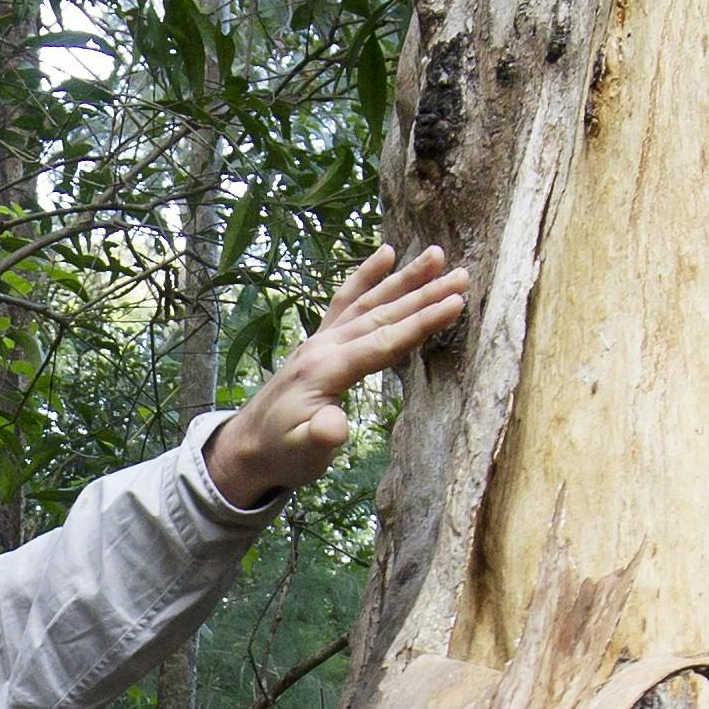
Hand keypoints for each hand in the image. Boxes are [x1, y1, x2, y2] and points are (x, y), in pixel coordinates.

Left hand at [204, 245, 473, 505]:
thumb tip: (335, 426)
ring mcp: (321, 339)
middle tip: (462, 274)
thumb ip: (319, 438)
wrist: (246, 445)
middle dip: (423, 293)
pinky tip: (384, 253)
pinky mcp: (320, 340)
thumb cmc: (280, 453)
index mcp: (325, 370)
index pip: (383, 341)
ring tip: (435, 254)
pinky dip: (365, 276)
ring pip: (368, 301)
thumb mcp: (302, 455)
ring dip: (403, 278)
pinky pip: (345, 301)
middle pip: (382, 314)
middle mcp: (324, 345)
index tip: (455, 303)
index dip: (420, 323)